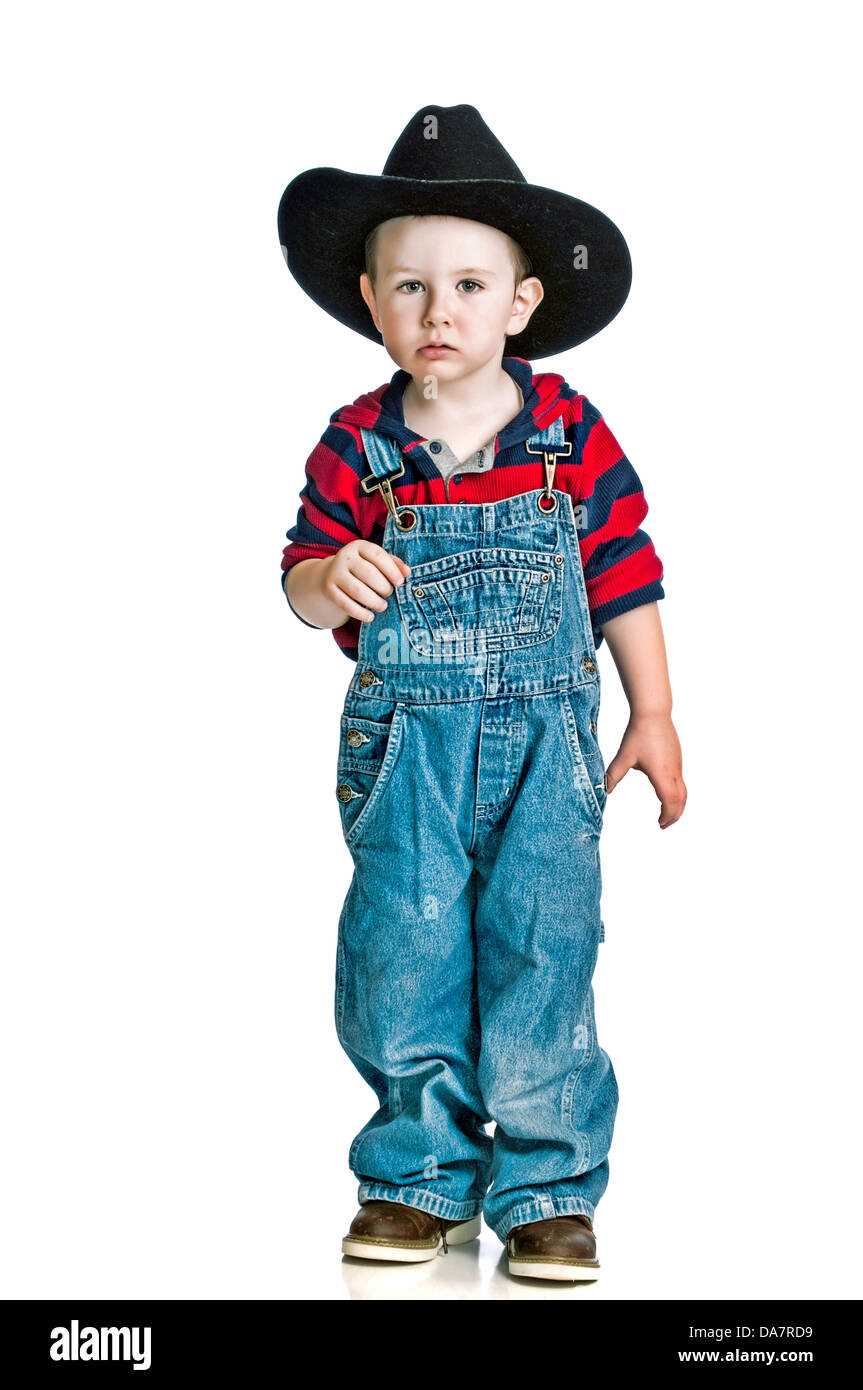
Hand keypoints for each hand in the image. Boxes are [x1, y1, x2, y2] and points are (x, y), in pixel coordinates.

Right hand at [321, 540, 411, 622]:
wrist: (331, 574)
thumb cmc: (362, 567)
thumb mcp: (376, 561)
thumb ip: (393, 564)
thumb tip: (408, 572)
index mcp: (359, 546)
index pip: (378, 555)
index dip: (392, 570)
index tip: (400, 582)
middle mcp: (345, 557)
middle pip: (368, 573)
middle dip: (383, 587)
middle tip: (389, 594)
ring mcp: (335, 573)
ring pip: (357, 590)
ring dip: (373, 601)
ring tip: (383, 606)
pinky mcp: (329, 589)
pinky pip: (345, 603)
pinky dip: (360, 613)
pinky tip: (370, 617)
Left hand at [605, 712, 686, 827]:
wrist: (653, 713)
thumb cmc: (638, 734)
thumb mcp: (623, 757)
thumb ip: (613, 775)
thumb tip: (603, 790)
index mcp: (661, 774)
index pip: (670, 802)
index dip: (667, 816)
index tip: (659, 824)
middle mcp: (673, 771)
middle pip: (681, 800)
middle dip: (674, 815)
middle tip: (663, 824)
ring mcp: (677, 765)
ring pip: (683, 791)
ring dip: (677, 805)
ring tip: (667, 813)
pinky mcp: (677, 759)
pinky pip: (681, 782)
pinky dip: (677, 794)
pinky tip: (666, 794)